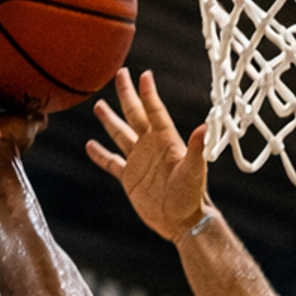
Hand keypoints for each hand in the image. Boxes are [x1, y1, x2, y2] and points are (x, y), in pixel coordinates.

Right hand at [87, 69, 209, 239]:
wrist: (181, 222)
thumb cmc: (192, 196)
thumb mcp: (194, 170)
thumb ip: (197, 148)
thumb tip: (205, 126)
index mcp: (166, 141)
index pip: (155, 111)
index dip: (149, 94)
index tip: (144, 75)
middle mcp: (151, 146)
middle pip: (135, 114)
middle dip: (127, 94)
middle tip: (120, 73)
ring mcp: (139, 160)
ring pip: (120, 133)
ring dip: (110, 119)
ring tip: (99, 104)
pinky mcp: (129, 177)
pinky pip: (111, 162)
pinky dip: (100, 155)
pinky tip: (90, 145)